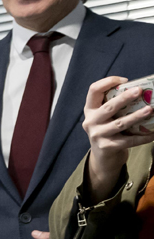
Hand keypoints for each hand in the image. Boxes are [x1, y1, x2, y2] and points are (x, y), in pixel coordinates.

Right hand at [82, 76, 153, 200]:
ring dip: (136, 116)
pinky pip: (128, 141)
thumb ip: (113, 106)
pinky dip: (142, 137)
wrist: (103, 157)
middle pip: (108, 107)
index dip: (107, 82)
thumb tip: (140, 92)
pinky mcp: (106, 147)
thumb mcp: (105, 117)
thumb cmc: (109, 130)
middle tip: (139, 91)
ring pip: (119, 124)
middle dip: (124, 98)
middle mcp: (90, 121)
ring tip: (150, 110)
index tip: (124, 80)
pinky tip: (153, 133)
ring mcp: (97, 135)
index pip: (93, 90)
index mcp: (90, 110)